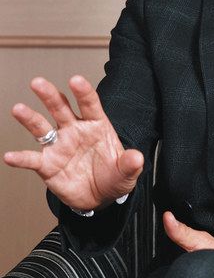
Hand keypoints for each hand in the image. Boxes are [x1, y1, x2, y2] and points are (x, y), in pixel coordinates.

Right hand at [3, 75, 143, 210]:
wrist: (100, 198)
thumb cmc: (114, 176)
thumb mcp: (127, 171)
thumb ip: (130, 163)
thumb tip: (137, 157)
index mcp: (96, 124)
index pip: (89, 103)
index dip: (83, 91)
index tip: (75, 79)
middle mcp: (75, 130)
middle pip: (61, 107)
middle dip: (49, 94)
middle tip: (38, 82)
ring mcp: (59, 146)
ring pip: (42, 127)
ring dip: (29, 118)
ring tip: (18, 109)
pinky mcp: (47, 165)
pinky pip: (32, 159)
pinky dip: (21, 158)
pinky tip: (10, 156)